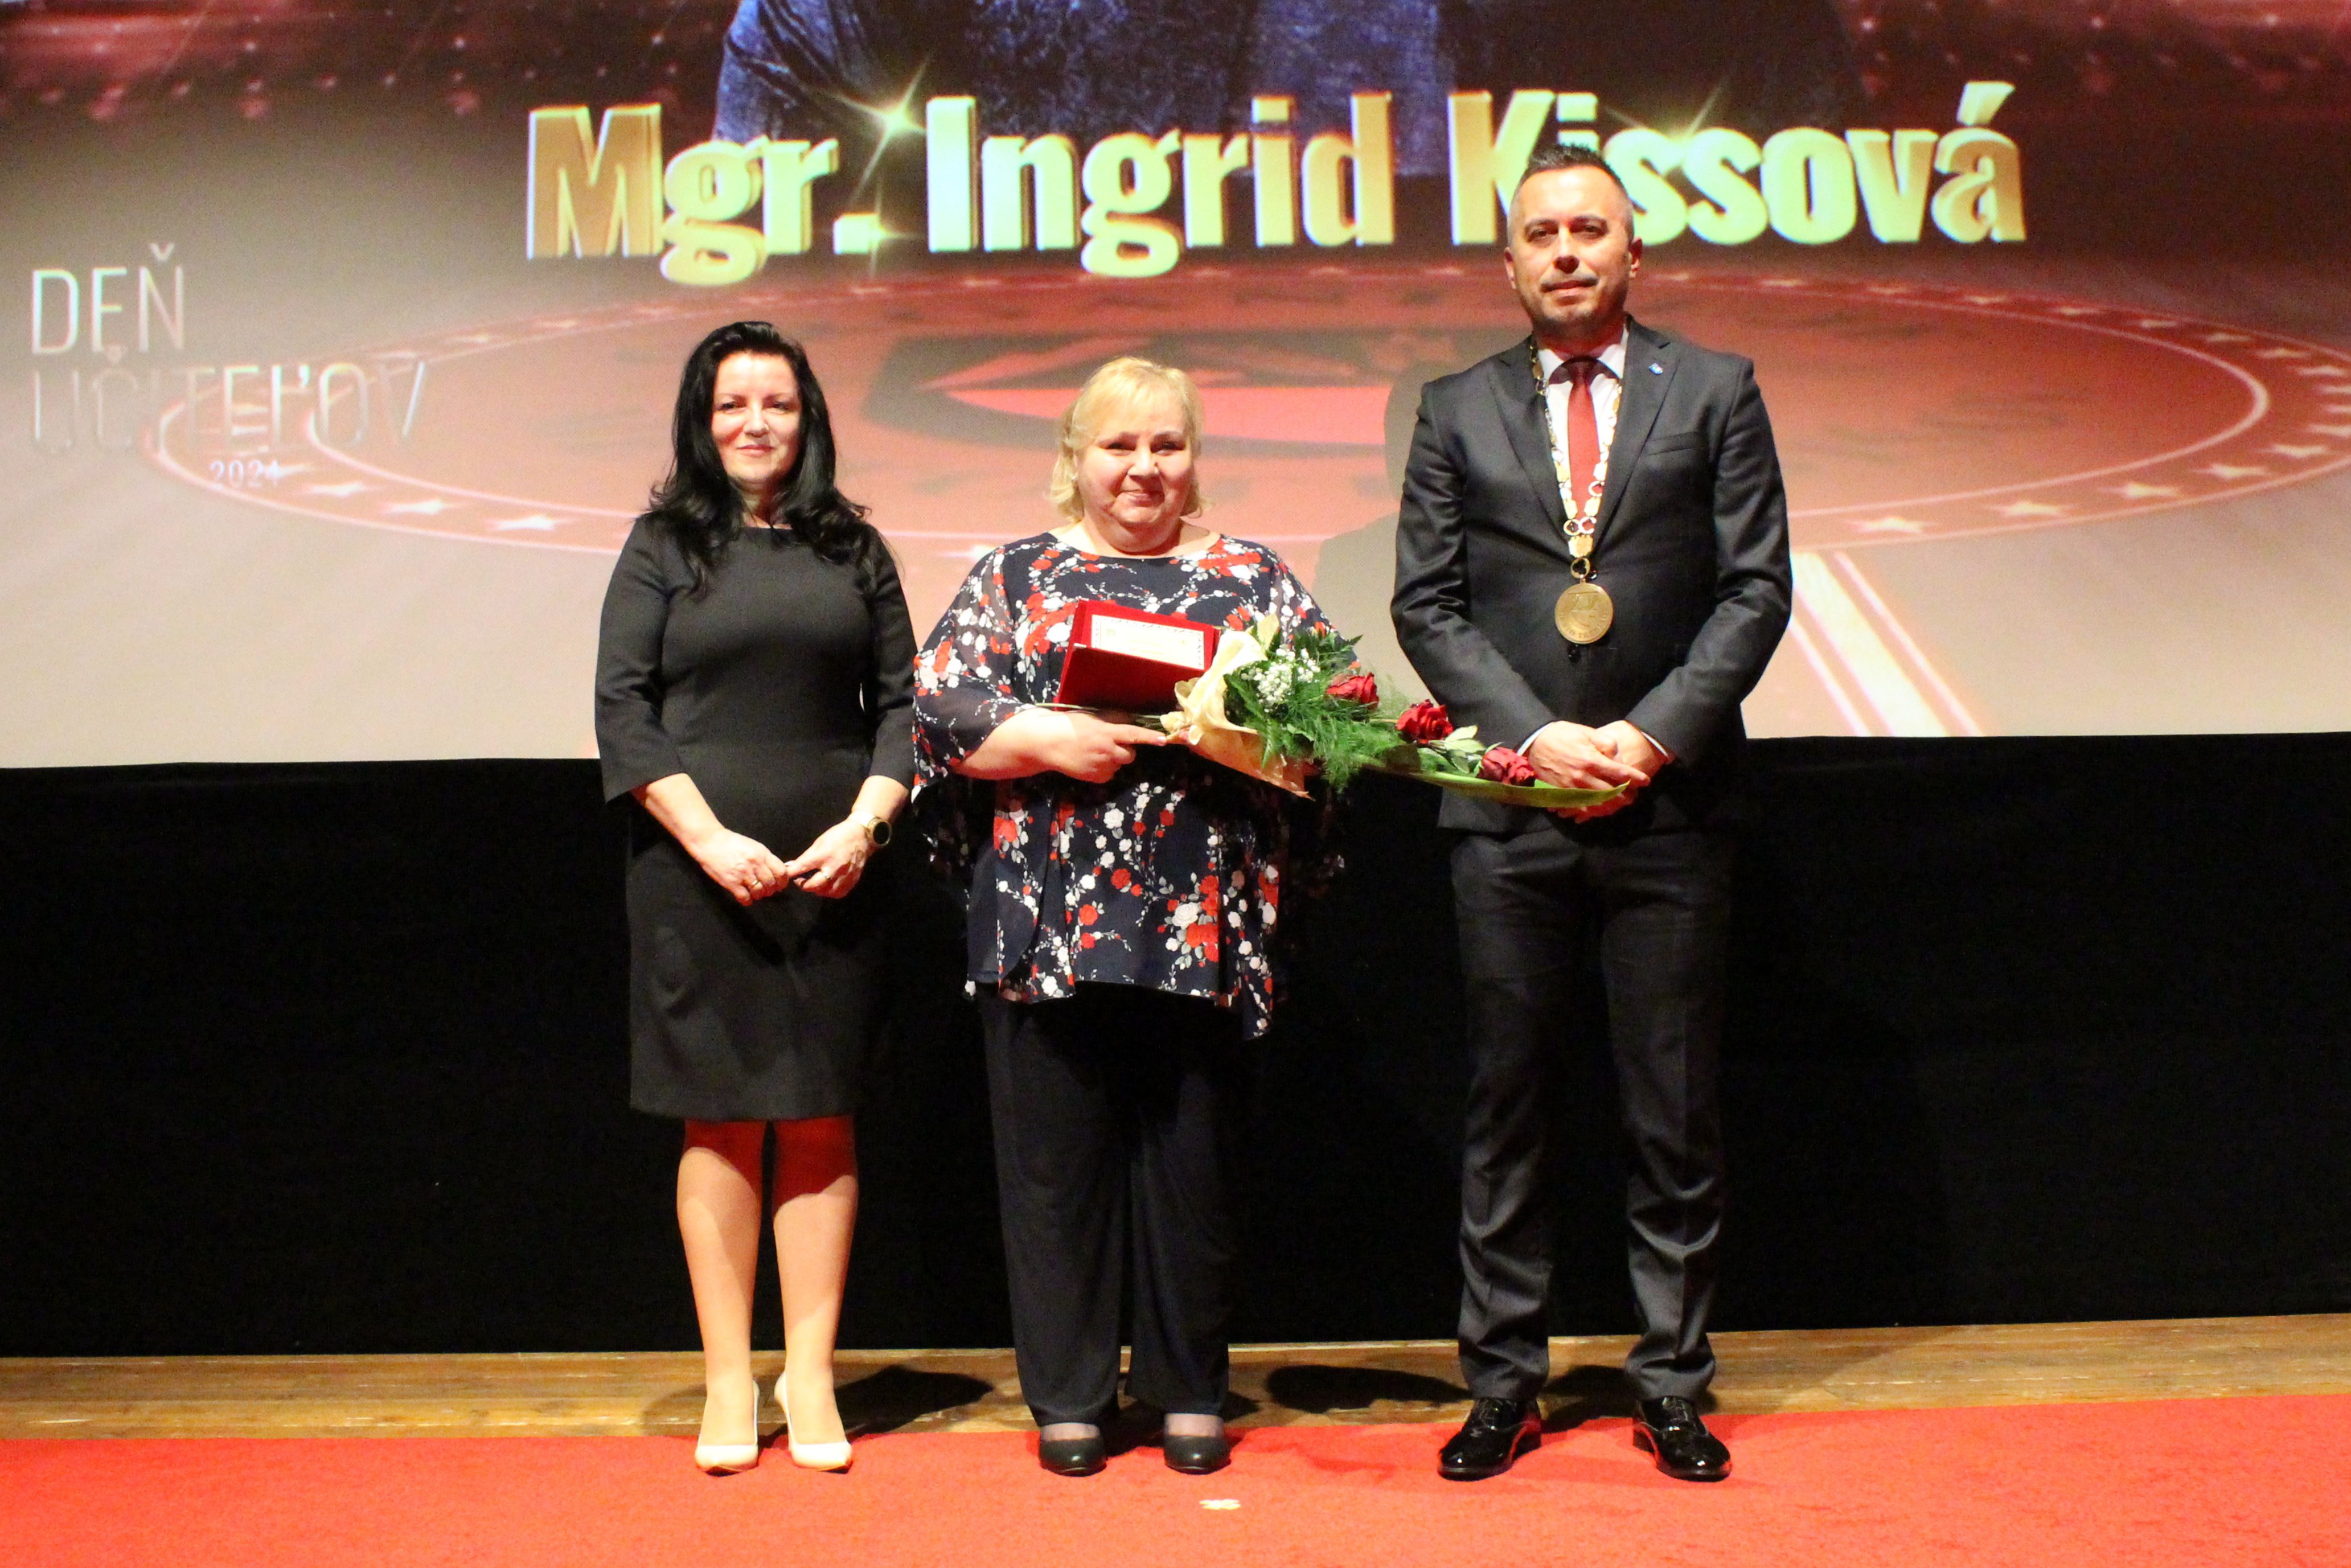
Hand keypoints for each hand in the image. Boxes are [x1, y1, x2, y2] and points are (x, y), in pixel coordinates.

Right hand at [690, 828, 794, 905]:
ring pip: (759, 891)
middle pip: (771, 883)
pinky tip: (746, 898)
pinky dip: (747, 900)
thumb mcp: (753, 846)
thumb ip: (765, 858)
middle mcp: (754, 863)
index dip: (783, 881)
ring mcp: (743, 873)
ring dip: (759, 895)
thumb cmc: (731, 843)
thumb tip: (777, 872)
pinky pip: (745, 897)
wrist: (709, 841)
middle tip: (766, 890)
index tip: (780, 884)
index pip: (781, 871)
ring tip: (755, 893)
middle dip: (770, 889)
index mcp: (762, 853)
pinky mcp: (731, 882)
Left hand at [782, 819, 876, 899]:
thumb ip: (805, 857)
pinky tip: (827, 886)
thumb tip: (790, 866)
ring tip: (814, 884)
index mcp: (824, 855)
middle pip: (815, 885)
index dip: (791, 872)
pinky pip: (839, 893)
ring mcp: (844, 875)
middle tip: (799, 881)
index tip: (785, 875)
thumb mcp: (819, 843)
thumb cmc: (838, 837)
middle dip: (804, 885)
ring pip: (827, 892)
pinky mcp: (852, 880)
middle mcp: (834, 867)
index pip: (803, 866)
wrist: (862, 836)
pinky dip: (830, 892)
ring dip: (817, 890)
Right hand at [1042, 711, 1167, 783]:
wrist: (1048, 745)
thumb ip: (1112, 720)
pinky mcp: (1096, 778)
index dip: (1149, 737)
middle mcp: (1106, 751)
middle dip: (1126, 750)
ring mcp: (1101, 767)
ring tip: (1096, 752)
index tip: (1164, 739)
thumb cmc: (1069, 727)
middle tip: (1111, 743)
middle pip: (1130, 755)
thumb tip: (1130, 721)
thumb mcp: (1092, 718)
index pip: (1133, 735)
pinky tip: (1090, 761)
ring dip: (1114, 759)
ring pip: (1119, 765)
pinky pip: (1109, 774)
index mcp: (1106, 733)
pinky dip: (1104, 769)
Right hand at [1561, 721, 1669, 820]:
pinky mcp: (1560, 794)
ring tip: (1617, 805)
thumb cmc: (1562, 734)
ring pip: (1595, 803)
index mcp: (1591, 760)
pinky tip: (1595, 810)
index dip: (1634, 778)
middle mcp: (1583, 777)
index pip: (1619, 773)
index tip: (1645, 781)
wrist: (1534, 742)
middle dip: (1624, 796)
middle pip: (1610, 793)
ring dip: (1609, 806)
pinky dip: (1589, 811)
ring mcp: (1571, 788)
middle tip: (1632, 797)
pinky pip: (1577, 808)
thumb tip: (1616, 757)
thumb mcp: (1586, 732)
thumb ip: (1605, 743)